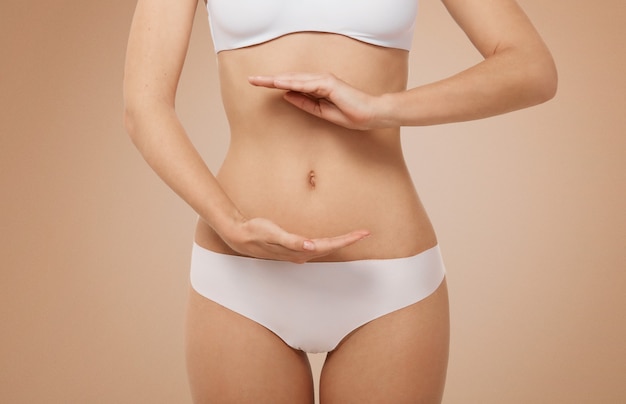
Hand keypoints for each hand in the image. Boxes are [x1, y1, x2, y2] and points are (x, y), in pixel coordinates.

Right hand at [221, 216, 369, 263]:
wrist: (240, 236)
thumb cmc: (256, 232)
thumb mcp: (272, 233)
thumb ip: (291, 241)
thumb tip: (310, 246)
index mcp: (300, 250)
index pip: (329, 245)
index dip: (347, 240)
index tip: (362, 234)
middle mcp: (302, 254)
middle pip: (331, 248)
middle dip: (348, 241)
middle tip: (365, 233)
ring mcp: (298, 253)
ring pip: (325, 248)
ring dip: (340, 243)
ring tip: (354, 236)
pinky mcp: (293, 248)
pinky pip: (317, 247)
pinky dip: (328, 243)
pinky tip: (331, 241)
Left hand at [248, 73, 390, 129]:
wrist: (371, 115)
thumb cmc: (351, 115)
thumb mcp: (322, 112)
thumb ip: (305, 103)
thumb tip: (286, 95)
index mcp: (318, 88)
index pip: (293, 84)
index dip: (275, 84)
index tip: (259, 85)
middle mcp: (320, 81)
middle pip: (290, 78)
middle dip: (270, 80)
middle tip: (251, 80)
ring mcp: (325, 80)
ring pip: (295, 79)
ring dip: (277, 79)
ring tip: (260, 81)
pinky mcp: (330, 84)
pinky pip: (306, 83)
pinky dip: (292, 82)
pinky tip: (279, 83)